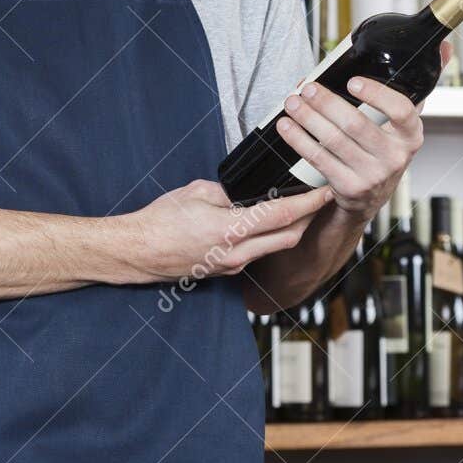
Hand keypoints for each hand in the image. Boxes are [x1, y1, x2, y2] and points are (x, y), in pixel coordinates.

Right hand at [122, 179, 333, 283]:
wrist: (138, 252)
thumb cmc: (160, 221)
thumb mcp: (196, 193)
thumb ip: (229, 194)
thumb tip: (248, 194)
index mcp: (229, 229)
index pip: (282, 215)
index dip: (308, 203)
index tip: (324, 191)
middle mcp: (236, 253)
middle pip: (288, 237)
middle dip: (309, 218)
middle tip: (319, 199)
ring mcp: (232, 265)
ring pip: (275, 247)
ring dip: (291, 229)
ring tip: (300, 210)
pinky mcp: (226, 271)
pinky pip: (257, 254)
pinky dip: (270, 238)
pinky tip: (269, 225)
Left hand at [274, 65, 433, 219]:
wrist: (371, 197)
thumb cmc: (385, 149)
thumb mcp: (405, 123)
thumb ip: (419, 86)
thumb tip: (443, 48)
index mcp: (411, 135)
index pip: (401, 111)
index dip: (376, 94)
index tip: (352, 81)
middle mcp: (395, 157)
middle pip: (356, 124)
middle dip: (326, 102)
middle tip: (307, 88)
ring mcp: (372, 175)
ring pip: (333, 140)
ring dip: (308, 118)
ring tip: (293, 102)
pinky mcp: (348, 187)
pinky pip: (318, 158)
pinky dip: (298, 139)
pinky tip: (287, 125)